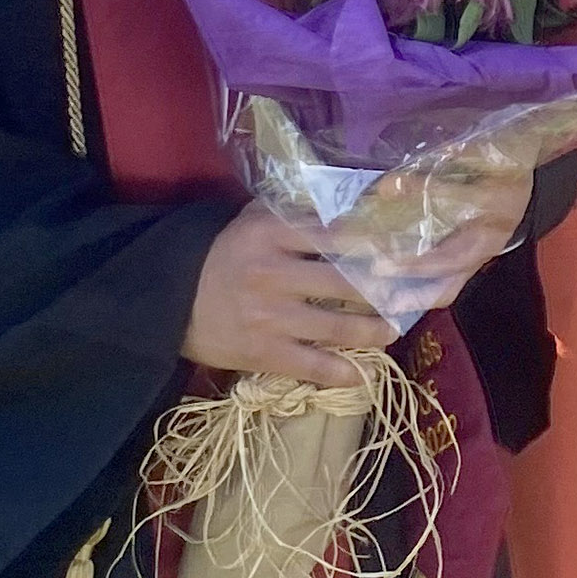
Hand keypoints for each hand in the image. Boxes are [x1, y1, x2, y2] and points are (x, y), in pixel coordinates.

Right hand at [184, 205, 400, 385]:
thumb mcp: (249, 221)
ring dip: (372, 331)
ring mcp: (269, 316)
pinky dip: (340, 372)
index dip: (377, 242)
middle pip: (345, 281)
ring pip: (336, 325)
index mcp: (271, 233)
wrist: (165, 302)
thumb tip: (348, 202)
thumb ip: (292, 212)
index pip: (336, 233)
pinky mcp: (261, 352)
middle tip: (412, 295)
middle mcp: (274, 272)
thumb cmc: (216, 255)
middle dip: (384, 290)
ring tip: (390, 330)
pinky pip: (311, 365)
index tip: (408, 250)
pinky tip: (361, 375)